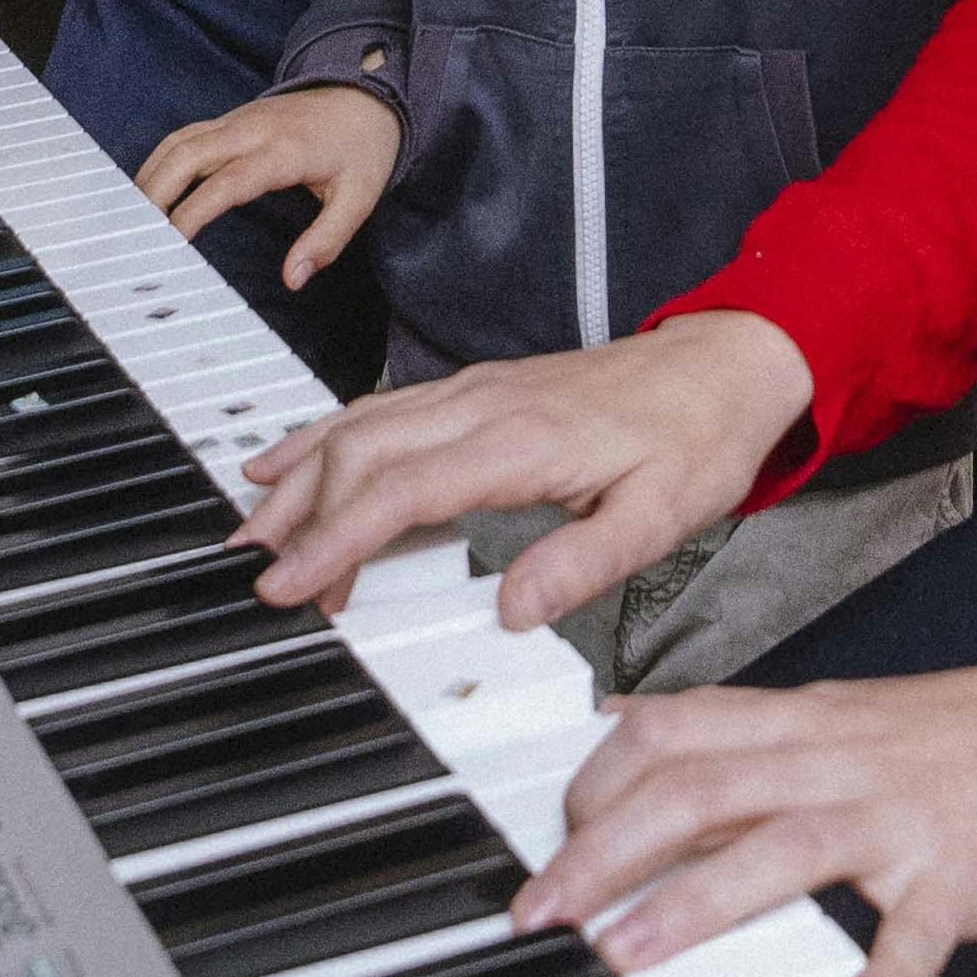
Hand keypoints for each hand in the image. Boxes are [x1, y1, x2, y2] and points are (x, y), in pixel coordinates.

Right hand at [138, 86, 397, 285]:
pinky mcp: (232, 120)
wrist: (368, 95)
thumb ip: (326, 241)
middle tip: (133, 234)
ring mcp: (238, 121)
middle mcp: (252, 131)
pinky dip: (161, 161)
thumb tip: (294, 278)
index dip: (193, 211)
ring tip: (130, 218)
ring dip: (151, 175)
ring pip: (179, 141)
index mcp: (282, 152)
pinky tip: (149, 189)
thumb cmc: (362, 149)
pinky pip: (185, 136)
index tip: (169, 241)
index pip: (226, 182)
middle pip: (187, 153)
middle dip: (154, 191)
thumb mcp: (359, 199)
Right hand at [233, 311, 813, 627]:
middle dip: (298, 513)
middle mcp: (483, 405)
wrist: (726, 364)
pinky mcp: (476, 389)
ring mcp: (474, 391)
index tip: (290, 586)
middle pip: (361, 451)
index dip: (337, 540)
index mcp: (522, 439)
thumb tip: (513, 612)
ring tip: (250, 527)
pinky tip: (291, 457)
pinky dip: (324, 435)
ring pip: (360, 423)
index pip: (403, 491)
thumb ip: (584, 563)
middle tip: (256, 577)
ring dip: (300, 474)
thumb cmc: (697, 439)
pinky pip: (380, 408)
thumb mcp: (663, 515)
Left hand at [519, 643, 976, 976]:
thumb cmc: (975, 737)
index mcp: (810, 721)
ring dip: (692, 903)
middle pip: (700, 786)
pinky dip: (886, 971)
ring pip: (781, 844)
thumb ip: (752, 733)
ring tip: (627, 957)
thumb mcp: (849, 715)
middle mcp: (841, 757)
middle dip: (603, 848)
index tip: (552, 836)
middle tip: (541, 909)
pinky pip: (919, 925)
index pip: (676, 727)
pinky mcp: (965, 869)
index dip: (599, 779)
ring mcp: (901, 812)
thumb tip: (640, 734)